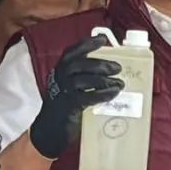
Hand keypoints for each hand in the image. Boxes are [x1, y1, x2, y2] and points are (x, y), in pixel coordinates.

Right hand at [29, 35, 122, 159]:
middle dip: (100, 64)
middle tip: (118, 67)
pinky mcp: (68, 106)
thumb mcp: (71, 86)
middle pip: (80, 64)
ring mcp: (62, 91)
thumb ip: (85, 76)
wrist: (50, 129)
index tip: (103, 40)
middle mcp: (59, 77)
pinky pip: (87, 97)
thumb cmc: (65, 105)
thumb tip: (111, 70)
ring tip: (119, 83)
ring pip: (83, 80)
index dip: (87, 44)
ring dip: (104, 80)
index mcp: (60, 69)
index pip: (72, 52)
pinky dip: (102, 94)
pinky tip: (113, 93)